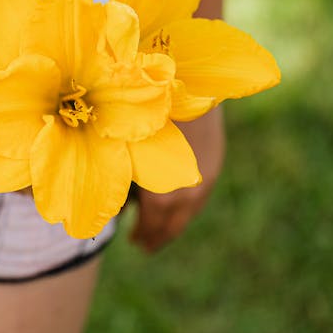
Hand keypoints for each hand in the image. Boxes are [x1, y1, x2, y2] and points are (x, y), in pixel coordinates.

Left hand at [130, 107, 225, 251]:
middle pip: (174, 223)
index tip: (135, 242)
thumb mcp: (127, 154)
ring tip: (160, 229)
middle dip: (159, 235)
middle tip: (146, 245)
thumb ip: (123, 184)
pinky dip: (187, 206)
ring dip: (174, 222)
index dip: (144, 234)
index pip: (154, 224)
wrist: (188, 87)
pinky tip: (177, 204)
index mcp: (164, 193)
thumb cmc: (147, 120)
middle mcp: (188, 192)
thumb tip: (118, 205)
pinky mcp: (214, 163)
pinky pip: (200, 196)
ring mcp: (205, 178)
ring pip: (190, 211)